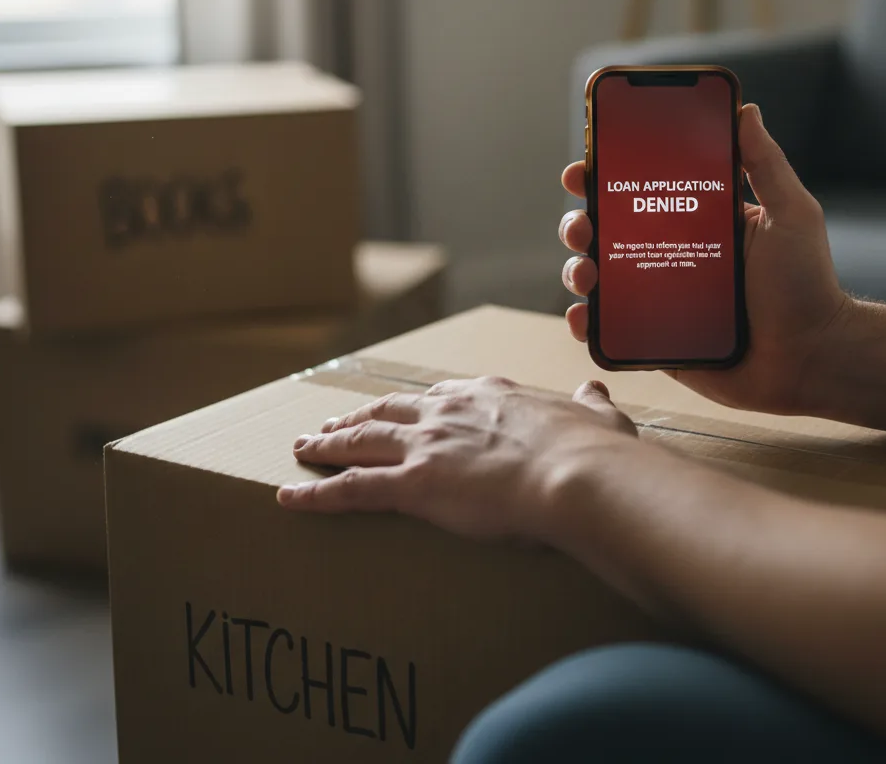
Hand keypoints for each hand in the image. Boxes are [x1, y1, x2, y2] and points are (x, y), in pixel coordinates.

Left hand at [276, 377, 633, 538]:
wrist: (577, 473)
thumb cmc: (593, 450)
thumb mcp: (597, 418)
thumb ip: (590, 404)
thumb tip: (594, 389)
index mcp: (489, 395)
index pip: (438, 395)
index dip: (412, 403)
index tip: (398, 407)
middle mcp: (448, 412)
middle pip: (389, 410)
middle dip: (358, 417)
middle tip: (333, 423)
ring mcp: (427, 446)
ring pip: (362, 441)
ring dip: (329, 443)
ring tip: (304, 446)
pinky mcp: (413, 485)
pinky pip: (351, 489)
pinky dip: (316, 493)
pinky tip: (288, 496)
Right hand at [559, 103, 850, 414]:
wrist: (811, 359)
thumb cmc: (807, 285)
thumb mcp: (791, 214)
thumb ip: (766, 164)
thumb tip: (746, 110)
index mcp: (696, 221)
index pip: (641, 191)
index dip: (604, 177)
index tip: (583, 169)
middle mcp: (671, 255)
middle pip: (608, 232)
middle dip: (579, 223)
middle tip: (581, 225)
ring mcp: (660, 298)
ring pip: (601, 278)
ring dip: (578, 270)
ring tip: (585, 273)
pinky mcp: (656, 338)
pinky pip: (611, 328)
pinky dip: (587, 322)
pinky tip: (582, 317)